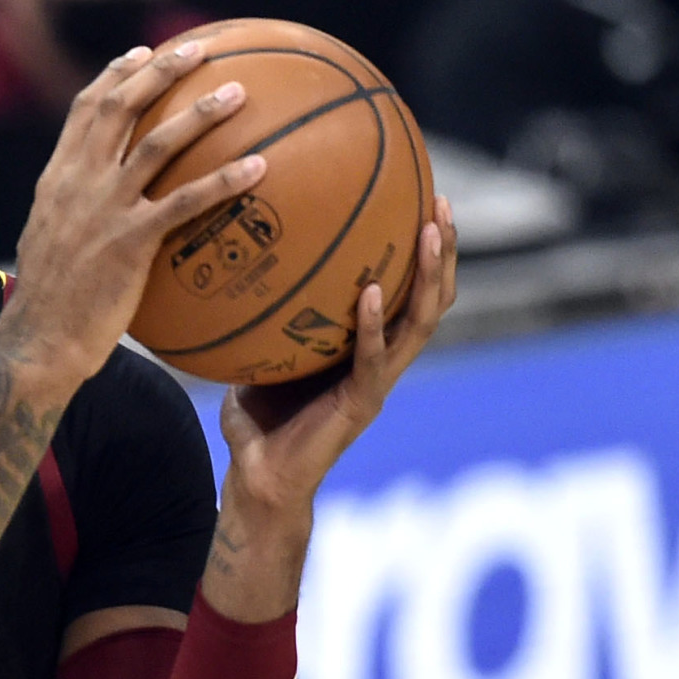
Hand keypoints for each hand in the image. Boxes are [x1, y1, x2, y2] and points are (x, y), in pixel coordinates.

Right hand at [0, 42, 275, 386]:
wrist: (39, 342)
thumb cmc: (49, 305)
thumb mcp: (48, 242)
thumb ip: (72, 213)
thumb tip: (99, 207)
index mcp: (58, 179)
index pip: (84, 110)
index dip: (115, 75)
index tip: (142, 53)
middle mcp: (79, 183)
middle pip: (121, 107)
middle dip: (161, 70)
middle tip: (199, 50)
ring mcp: (104, 210)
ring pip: (158, 143)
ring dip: (202, 113)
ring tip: (238, 93)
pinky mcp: (130, 242)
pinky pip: (186, 201)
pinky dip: (225, 181)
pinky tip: (259, 168)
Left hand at [220, 196, 461, 515]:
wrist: (258, 479)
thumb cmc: (256, 421)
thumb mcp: (261, 352)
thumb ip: (264, 315)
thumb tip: (235, 259)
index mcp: (367, 348)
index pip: (409, 291)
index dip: (422, 251)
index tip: (422, 199)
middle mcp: (382, 362)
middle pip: (432, 298)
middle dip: (443, 251)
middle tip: (442, 202)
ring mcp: (377, 383)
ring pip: (422, 323)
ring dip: (430, 276)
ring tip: (432, 232)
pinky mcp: (361, 405)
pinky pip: (373, 358)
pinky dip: (376, 325)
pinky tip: (376, 291)